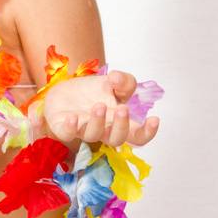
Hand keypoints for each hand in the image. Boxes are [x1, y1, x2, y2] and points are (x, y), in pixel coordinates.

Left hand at [36, 70, 159, 149]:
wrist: (65, 89)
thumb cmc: (92, 92)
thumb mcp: (113, 83)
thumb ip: (124, 82)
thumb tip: (117, 78)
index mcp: (118, 122)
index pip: (137, 136)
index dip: (147, 132)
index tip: (154, 119)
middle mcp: (102, 130)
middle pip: (116, 139)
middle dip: (121, 126)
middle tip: (123, 109)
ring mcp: (82, 130)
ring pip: (93, 135)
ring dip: (98, 121)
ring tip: (98, 105)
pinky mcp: (63, 128)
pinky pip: (66, 134)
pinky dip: (70, 127)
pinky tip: (73, 118)